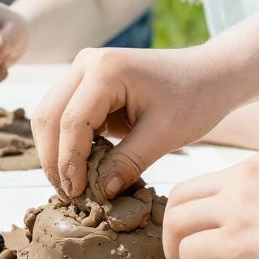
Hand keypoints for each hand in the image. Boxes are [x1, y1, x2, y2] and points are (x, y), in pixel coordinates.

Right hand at [33, 44, 234, 200]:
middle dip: (54, 159)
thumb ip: (128, 162)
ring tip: (73, 185)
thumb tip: (100, 192)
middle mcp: (86, 63)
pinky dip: (67, 142)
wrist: (210, 75)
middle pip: (49, 116)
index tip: (78, 194)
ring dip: (56, 151)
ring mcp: (83, 70)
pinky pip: (64, 115)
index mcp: (105, 69)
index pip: (71, 122)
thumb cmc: (194, 99)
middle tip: (70, 194)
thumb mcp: (164, 135)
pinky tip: (82, 167)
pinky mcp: (87, 82)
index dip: (70, 162)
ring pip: (50, 115)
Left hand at [161, 157, 258, 258]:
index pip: (202, 187)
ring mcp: (239, 205)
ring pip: (175, 224)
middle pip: (178, 200)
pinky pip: (191, 252)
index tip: (208, 250)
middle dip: (176, 237)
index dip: (194, 221)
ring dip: (181, 257)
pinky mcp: (239, 237)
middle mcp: (243, 178)